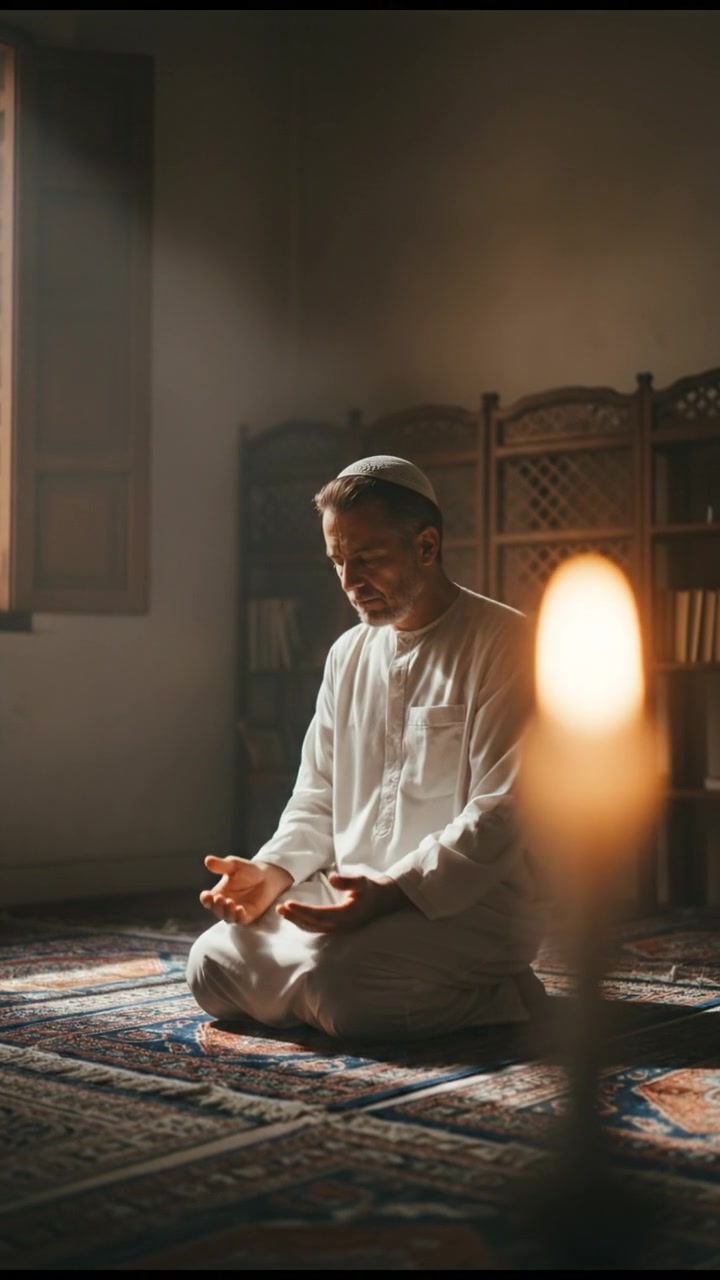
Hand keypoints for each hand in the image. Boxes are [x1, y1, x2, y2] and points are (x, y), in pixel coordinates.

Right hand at [200, 856, 292, 924]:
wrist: (267, 877)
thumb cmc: (247, 870)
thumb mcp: (234, 865)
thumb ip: (222, 865)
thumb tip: (207, 860)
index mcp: (218, 894)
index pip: (207, 900)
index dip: (205, 899)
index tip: (206, 895)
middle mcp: (224, 905)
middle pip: (216, 910)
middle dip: (216, 906)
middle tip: (220, 898)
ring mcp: (235, 912)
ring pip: (227, 917)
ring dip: (227, 912)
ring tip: (230, 903)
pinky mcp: (248, 917)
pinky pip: (241, 920)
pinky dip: (239, 917)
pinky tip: (240, 909)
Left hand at [276, 872, 405, 933]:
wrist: (382, 901)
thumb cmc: (370, 889)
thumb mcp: (362, 881)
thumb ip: (348, 881)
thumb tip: (332, 878)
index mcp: (346, 915)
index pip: (319, 915)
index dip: (302, 911)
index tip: (288, 904)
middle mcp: (341, 926)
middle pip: (313, 925)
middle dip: (295, 917)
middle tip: (280, 908)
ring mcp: (339, 929)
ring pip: (313, 928)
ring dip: (297, 921)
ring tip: (282, 911)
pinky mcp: (337, 928)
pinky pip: (317, 928)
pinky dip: (304, 923)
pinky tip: (294, 916)